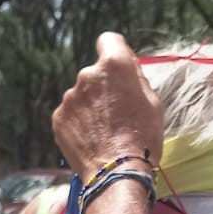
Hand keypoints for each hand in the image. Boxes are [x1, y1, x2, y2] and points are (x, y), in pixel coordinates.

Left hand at [52, 32, 164, 181]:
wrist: (116, 173)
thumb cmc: (143, 138)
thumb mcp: (153, 103)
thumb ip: (136, 78)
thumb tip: (126, 66)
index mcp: (114, 66)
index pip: (109, 40)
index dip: (115, 53)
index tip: (119, 70)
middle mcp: (87, 75)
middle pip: (95, 73)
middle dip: (103, 87)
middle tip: (118, 112)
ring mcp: (69, 97)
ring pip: (82, 96)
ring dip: (90, 107)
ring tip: (105, 132)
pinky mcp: (58, 117)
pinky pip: (71, 114)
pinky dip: (79, 123)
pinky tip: (92, 140)